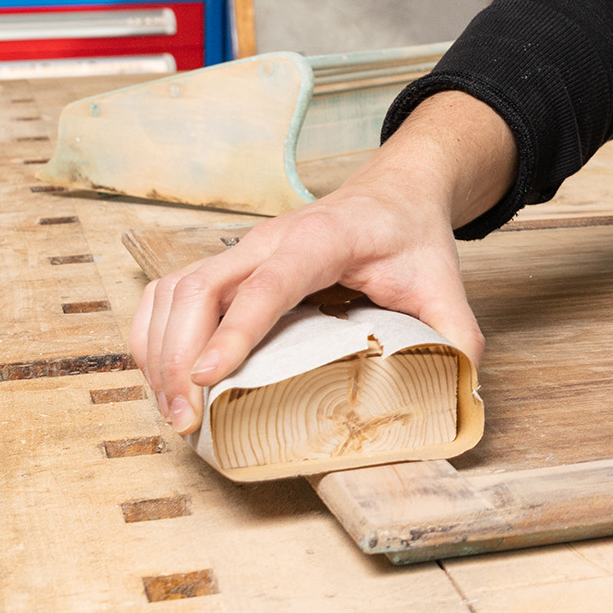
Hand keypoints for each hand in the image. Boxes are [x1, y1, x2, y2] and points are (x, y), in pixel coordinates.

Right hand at [127, 90, 510, 431]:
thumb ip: (457, 336)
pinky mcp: (228, 263)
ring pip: (175, 290)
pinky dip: (152, 333)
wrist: (395, 192)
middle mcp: (269, 239)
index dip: (233, 331)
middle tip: (185, 421)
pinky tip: (158, 376)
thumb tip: (460, 393)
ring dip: (159, 350)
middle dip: (179, 356)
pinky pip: (169, 292)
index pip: (267, 285)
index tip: (205, 378)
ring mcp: (242, 249)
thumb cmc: (411, 236)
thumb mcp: (445, 284)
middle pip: (201, 289)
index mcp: (322, 240)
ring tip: (171, 412)